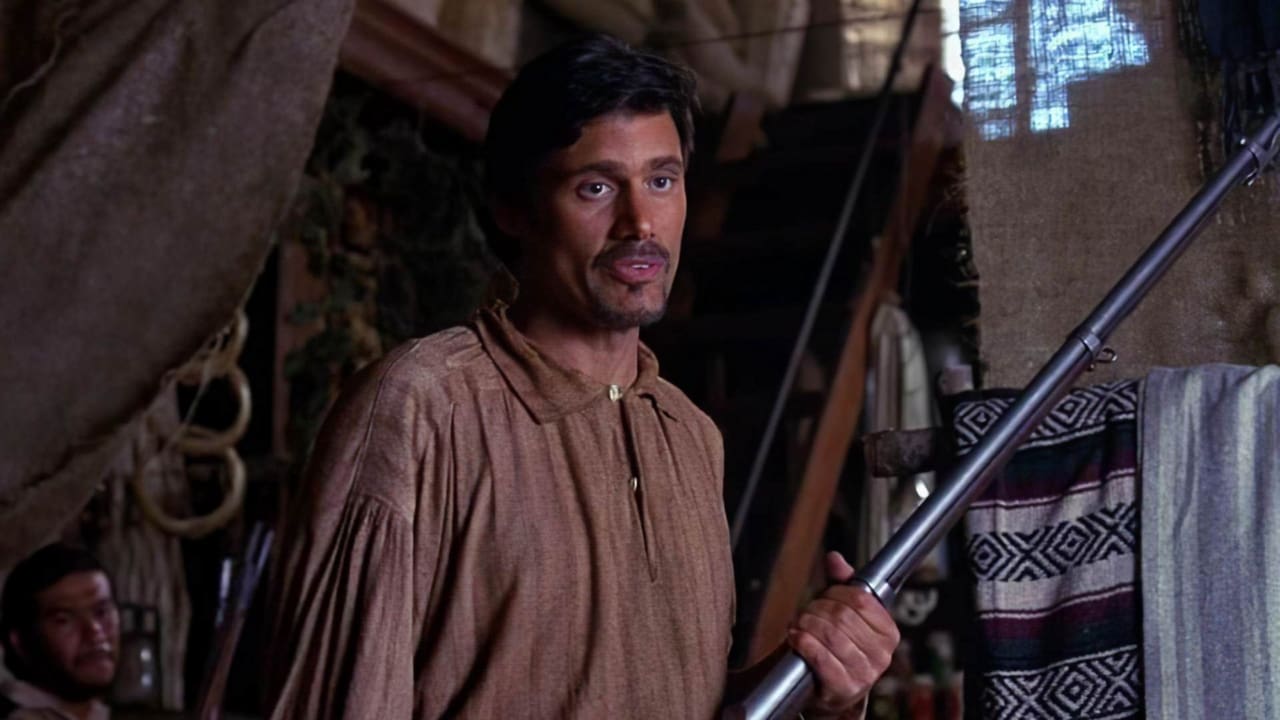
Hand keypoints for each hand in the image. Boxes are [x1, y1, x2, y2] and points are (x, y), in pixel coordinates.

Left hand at [786, 552, 899, 717]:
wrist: (831, 687)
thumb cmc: (840, 645)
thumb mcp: (845, 613)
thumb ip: (842, 584)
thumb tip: (834, 559)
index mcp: (888, 633)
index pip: (862, 601)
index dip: (837, 593)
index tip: (825, 596)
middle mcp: (882, 655)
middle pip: (843, 617)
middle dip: (818, 610)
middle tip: (807, 612)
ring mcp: (865, 674)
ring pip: (831, 636)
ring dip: (807, 625)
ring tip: (799, 625)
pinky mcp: (844, 688)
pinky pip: (821, 658)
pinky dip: (804, 643)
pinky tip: (797, 638)